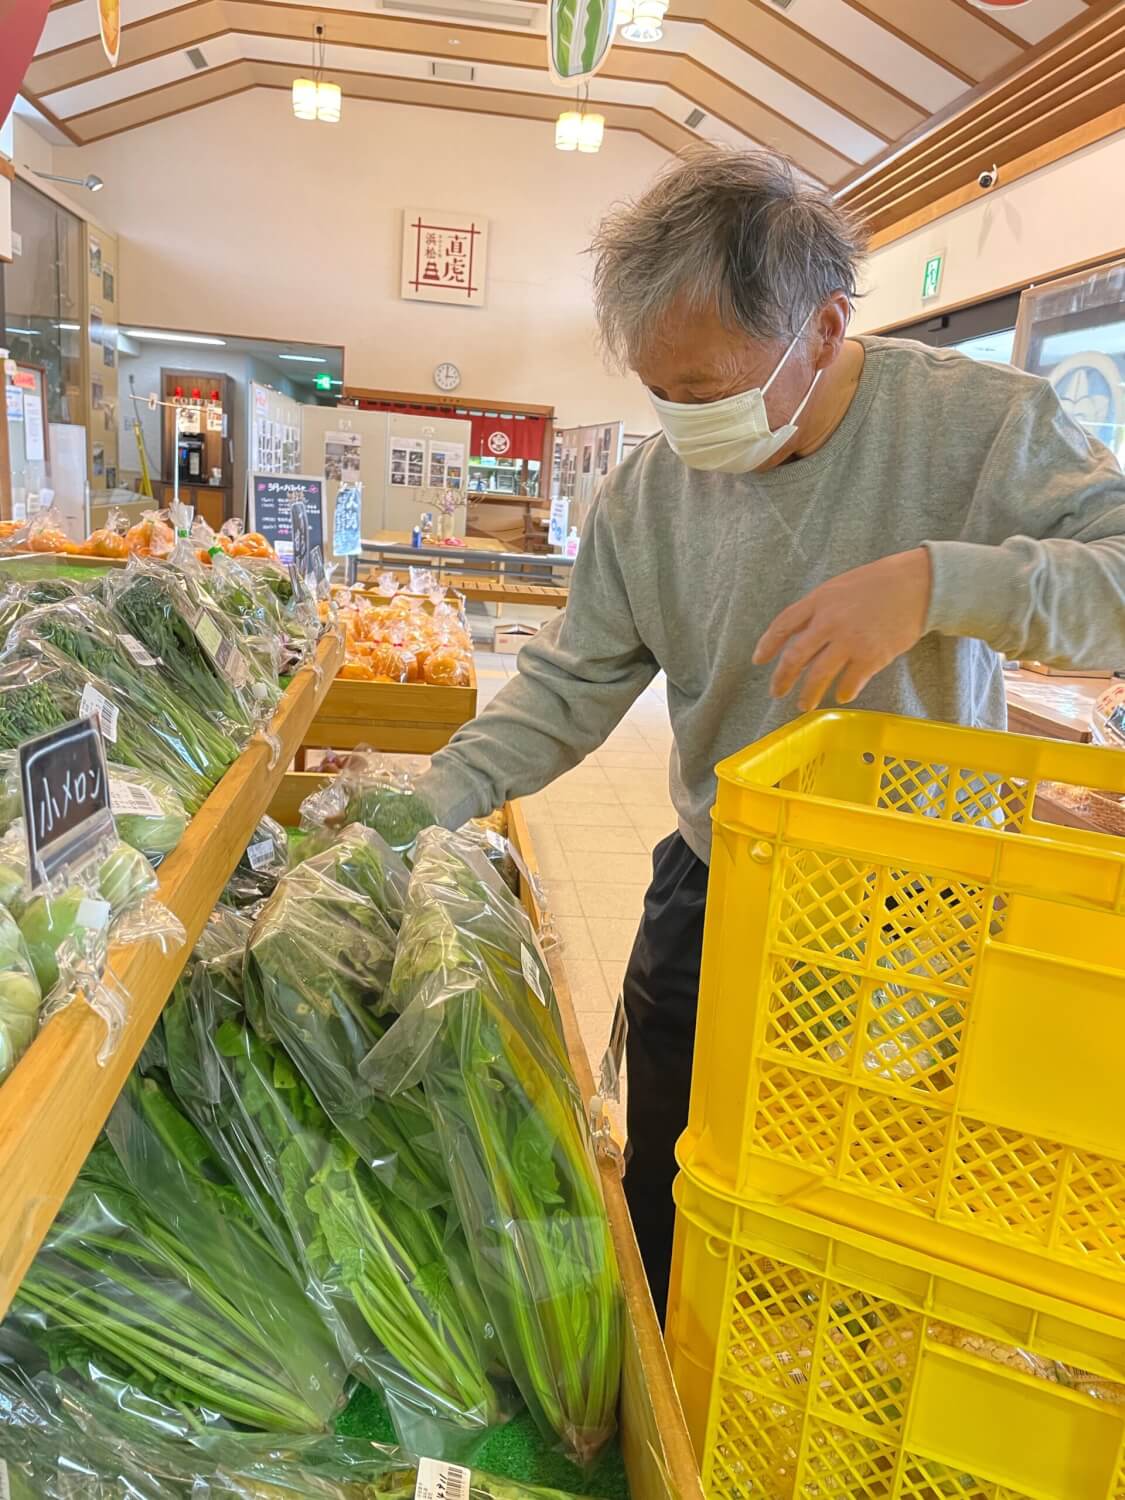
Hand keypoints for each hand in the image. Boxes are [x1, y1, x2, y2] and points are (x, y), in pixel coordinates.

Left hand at [753, 548, 931, 710]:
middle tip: (776, 692)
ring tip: (804, 705)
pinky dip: (844, 692)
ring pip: (818, 676)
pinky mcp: (871, 657)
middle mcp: (829, 622)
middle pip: (795, 657)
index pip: (783, 625)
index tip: (758, 661)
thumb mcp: (841, 587)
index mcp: (819, 600)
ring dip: (808, 694)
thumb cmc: (881, 582)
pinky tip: (842, 696)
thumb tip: (803, 636)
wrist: (918, 584)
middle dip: (782, 679)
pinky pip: (850, 683)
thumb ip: (820, 609)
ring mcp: (849, 641)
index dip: (768, 644)